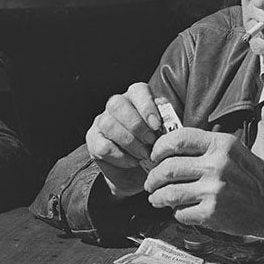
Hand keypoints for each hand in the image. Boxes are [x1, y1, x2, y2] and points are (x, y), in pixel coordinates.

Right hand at [85, 82, 162, 196]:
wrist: (138, 173)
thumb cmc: (154, 147)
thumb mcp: (165, 134)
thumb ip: (168, 124)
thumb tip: (171, 122)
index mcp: (136, 97)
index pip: (138, 90)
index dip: (147, 106)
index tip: (157, 126)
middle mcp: (116, 105)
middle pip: (118, 104)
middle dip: (136, 125)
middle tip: (150, 142)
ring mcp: (101, 121)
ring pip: (109, 124)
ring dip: (129, 142)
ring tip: (144, 154)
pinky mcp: (93, 140)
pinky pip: (103, 146)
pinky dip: (120, 156)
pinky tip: (133, 162)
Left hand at [144, 128, 263, 241]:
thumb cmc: (252, 177)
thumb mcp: (233, 151)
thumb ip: (205, 148)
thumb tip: (168, 152)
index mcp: (221, 144)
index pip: (178, 139)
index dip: (159, 148)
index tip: (154, 156)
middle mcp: (217, 165)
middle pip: (168, 168)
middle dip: (153, 177)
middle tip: (151, 182)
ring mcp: (214, 190)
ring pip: (169, 193)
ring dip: (158, 197)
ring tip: (157, 198)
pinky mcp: (213, 214)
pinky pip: (181, 213)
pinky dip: (176, 213)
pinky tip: (181, 210)